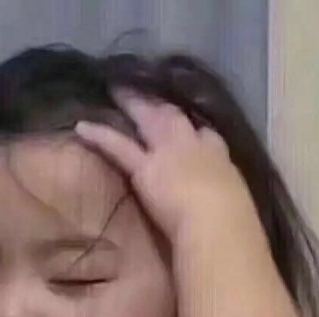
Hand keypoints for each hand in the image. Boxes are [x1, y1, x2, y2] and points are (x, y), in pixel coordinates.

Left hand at [74, 90, 256, 239]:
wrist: (218, 223)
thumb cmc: (232, 225)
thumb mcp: (236, 209)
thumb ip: (225, 205)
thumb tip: (226, 217)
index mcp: (220, 162)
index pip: (208, 138)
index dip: (197, 131)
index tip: (191, 126)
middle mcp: (195, 148)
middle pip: (176, 118)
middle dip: (161, 105)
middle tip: (147, 89)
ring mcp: (169, 153)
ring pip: (148, 120)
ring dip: (133, 103)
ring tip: (116, 89)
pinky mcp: (146, 167)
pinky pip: (119, 146)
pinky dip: (100, 135)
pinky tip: (83, 127)